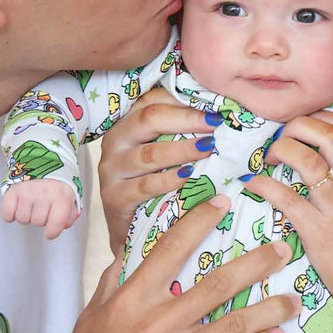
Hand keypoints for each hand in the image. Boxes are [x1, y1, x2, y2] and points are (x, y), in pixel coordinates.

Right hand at [0, 178, 78, 239]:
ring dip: (26, 215)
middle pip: (37, 222)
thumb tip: (62, 226)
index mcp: (61, 196)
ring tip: (30, 203)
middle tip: (41, 206)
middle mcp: (44, 195)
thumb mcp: (70, 196)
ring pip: (22, 219)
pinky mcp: (12, 190)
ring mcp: (27, 192)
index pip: (56, 224)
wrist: (41, 160)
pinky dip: (10, 214)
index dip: (52, 232)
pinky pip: (7, 213)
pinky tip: (16, 206)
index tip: (50, 232)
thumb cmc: (56, 182)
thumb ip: (69, 214)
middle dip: (39, 218)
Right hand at [45, 194, 299, 332]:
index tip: (222, 202)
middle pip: (217, 283)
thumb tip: (125, 253)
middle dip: (255, 264)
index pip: (171, 249)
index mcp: (133, 299)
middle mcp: (158, 320)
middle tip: (282, 248)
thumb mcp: (91, 318)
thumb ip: (112, 283)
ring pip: (234, 322)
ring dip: (269, 309)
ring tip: (293, 299)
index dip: (199, 222)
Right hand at [97, 86, 215, 252]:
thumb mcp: (164, 155)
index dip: (184, 99)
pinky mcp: (114, 197)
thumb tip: (220, 115)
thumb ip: (181, 133)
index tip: (215, 104)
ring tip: (210, 149)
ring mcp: (112, 170)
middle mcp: (116, 142)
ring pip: (149, 153)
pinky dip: (170, 180)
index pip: (153, 100)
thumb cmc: (154, 186)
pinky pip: (146, 185)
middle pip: (149, 118)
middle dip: (188, 119)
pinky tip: (190, 177)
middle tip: (217, 124)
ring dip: (183, 150)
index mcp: (127, 123)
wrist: (130, 232)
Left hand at [244, 112, 332, 319]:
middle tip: (283, 134)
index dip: (327, 118)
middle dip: (301, 126)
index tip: (308, 120)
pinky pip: (287, 199)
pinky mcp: (318, 232)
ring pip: (308, 161)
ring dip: (283, 150)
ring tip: (268, 157)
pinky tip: (254, 184)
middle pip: (329, 136)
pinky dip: (266, 186)